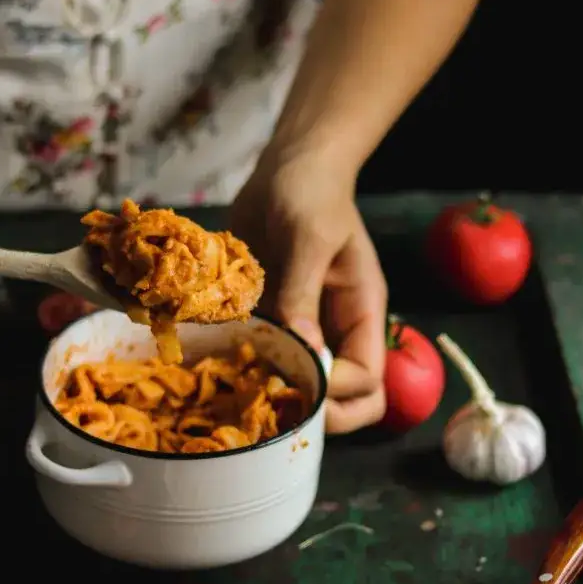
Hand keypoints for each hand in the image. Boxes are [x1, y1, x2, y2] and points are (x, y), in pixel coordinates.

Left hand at [230, 155, 386, 433]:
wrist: (286, 168)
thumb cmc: (310, 193)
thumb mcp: (309, 237)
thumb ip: (303, 294)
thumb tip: (305, 351)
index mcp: (362, 313)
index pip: (367, 379)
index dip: (336, 390)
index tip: (296, 378)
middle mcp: (337, 331)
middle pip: (351, 402)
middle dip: (319, 414)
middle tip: (270, 403)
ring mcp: (305, 332)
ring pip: (305, 389)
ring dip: (276, 397)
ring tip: (238, 388)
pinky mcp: (271, 323)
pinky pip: (263, 362)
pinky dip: (244, 371)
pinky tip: (215, 364)